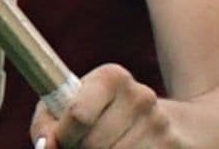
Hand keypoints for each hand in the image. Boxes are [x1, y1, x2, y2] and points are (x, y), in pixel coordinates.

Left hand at [30, 62, 173, 147]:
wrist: (168, 121)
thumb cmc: (99, 112)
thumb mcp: (71, 105)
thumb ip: (48, 123)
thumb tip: (45, 145)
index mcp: (111, 77)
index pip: (78, 115)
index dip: (62, 137)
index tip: (58, 141)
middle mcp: (140, 96)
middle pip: (93, 144)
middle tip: (80, 145)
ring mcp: (159, 124)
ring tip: (104, 146)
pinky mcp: (173, 146)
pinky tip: (123, 148)